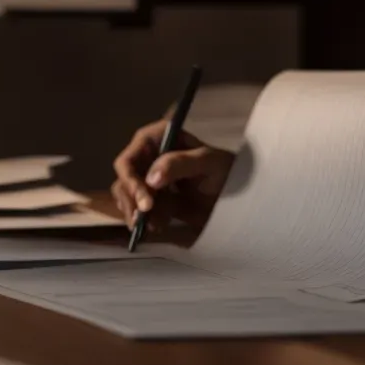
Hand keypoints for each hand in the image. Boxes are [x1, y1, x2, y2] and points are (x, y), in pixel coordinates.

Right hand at [109, 120, 235, 240]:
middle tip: (143, 220)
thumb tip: (151, 178)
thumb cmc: (228, 170)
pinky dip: (143, 220)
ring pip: (126, 195)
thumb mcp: (210, 163)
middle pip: (124, 178)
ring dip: (134, 212)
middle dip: (131, 200)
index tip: (145, 202)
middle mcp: (148, 155)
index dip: (131, 179)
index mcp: (158, 138)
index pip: (130, 157)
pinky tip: (157, 226)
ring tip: (152, 226)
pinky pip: (138, 209)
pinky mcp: (154, 198)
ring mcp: (149, 177)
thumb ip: (181, 164)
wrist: (240, 195)